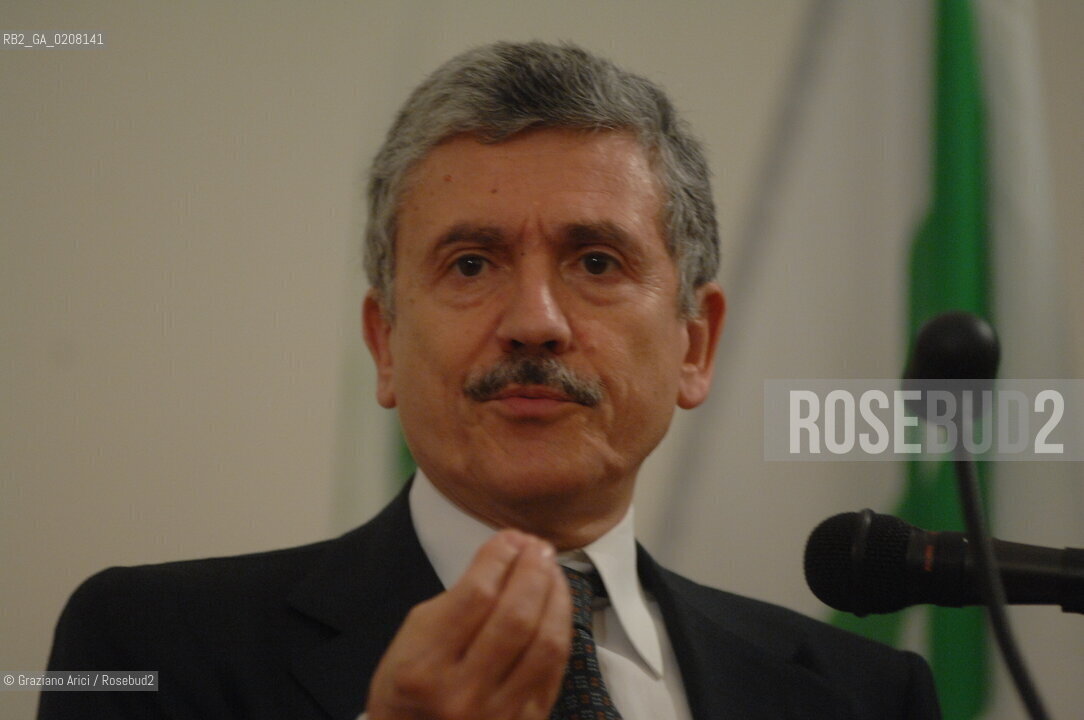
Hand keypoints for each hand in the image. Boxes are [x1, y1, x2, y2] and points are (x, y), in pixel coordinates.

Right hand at [366, 530, 571, 719]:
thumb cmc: (409, 686)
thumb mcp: (412, 637)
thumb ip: (458, 598)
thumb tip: (506, 558)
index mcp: (424, 667)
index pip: (476, 596)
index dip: (499, 558)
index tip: (509, 539)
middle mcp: (462, 693)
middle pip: (516, 617)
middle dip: (532, 571)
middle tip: (536, 547)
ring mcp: (499, 713)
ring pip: (545, 642)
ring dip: (554, 595)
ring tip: (551, 569)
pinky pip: (555, 666)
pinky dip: (560, 626)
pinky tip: (556, 602)